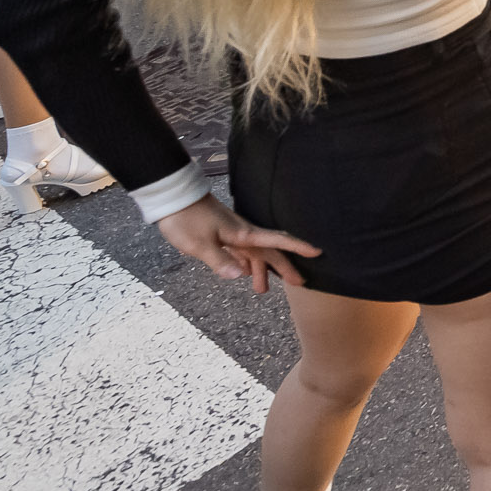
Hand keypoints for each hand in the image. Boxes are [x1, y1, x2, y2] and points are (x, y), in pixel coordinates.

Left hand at [156, 194, 319, 293]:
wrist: (173, 200)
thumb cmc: (187, 219)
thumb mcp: (199, 243)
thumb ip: (219, 260)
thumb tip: (238, 276)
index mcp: (243, 235)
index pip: (276, 242)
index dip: (297, 247)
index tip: (316, 252)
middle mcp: (242, 235)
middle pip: (269, 252)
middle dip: (284, 267)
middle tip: (298, 283)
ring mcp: (232, 235)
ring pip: (254, 254)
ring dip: (261, 270)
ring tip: (262, 290)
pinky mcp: (220, 236)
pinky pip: (240, 252)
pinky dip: (245, 263)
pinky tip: (243, 272)